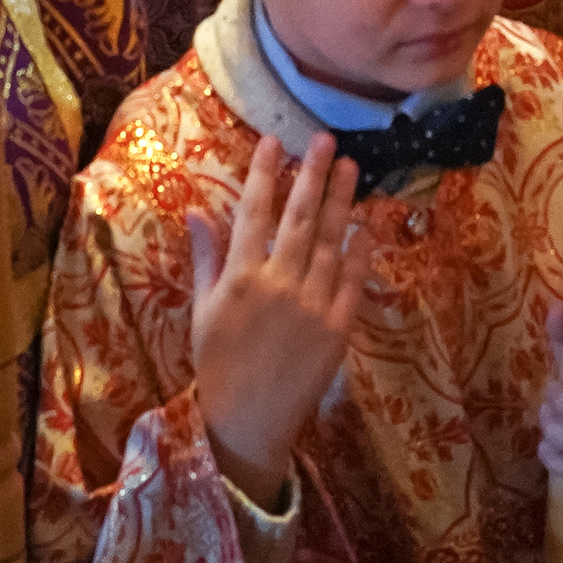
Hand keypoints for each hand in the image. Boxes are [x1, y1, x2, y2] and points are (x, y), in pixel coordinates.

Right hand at [186, 134, 364, 508]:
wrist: (248, 423)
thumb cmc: (218, 364)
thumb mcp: (202, 309)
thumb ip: (206, 257)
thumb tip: (195, 210)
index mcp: (240, 279)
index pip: (253, 213)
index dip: (263, 174)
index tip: (273, 141)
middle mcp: (278, 285)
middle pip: (298, 219)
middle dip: (311, 175)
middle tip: (324, 138)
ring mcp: (312, 306)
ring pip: (329, 242)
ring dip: (340, 201)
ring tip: (350, 166)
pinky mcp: (338, 328)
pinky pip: (352, 281)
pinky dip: (360, 251)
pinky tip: (367, 223)